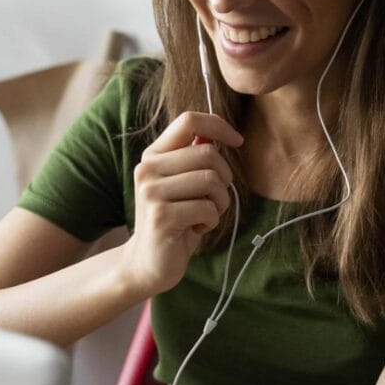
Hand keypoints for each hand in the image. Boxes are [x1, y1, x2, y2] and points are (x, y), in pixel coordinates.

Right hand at [121, 111, 242, 296]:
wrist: (148, 263)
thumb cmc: (175, 220)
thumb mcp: (183, 183)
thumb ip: (194, 157)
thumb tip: (219, 132)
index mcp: (153, 155)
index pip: (189, 120)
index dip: (219, 126)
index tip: (237, 142)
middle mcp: (148, 169)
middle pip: (208, 153)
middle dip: (224, 178)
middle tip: (214, 199)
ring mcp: (151, 192)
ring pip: (211, 180)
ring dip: (220, 202)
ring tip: (205, 215)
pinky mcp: (161, 217)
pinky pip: (207, 208)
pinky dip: (211, 221)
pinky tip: (195, 229)